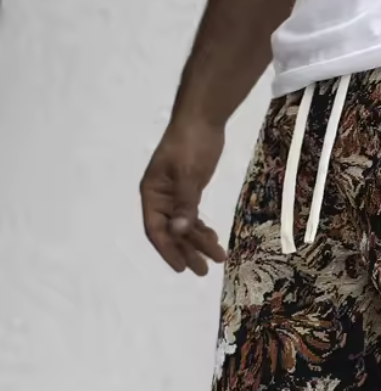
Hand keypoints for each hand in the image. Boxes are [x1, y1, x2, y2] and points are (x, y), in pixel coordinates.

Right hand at [140, 118, 227, 275]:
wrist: (203, 119)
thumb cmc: (190, 143)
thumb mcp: (188, 175)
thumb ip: (185, 204)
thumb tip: (179, 232)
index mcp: (152, 193)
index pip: (156, 229)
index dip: (168, 250)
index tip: (181, 268)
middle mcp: (160, 198)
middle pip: (172, 232)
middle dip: (187, 251)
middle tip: (204, 271)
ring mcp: (174, 196)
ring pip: (185, 226)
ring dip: (199, 243)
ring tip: (218, 257)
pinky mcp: (189, 192)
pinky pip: (192, 217)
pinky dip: (202, 229)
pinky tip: (214, 239)